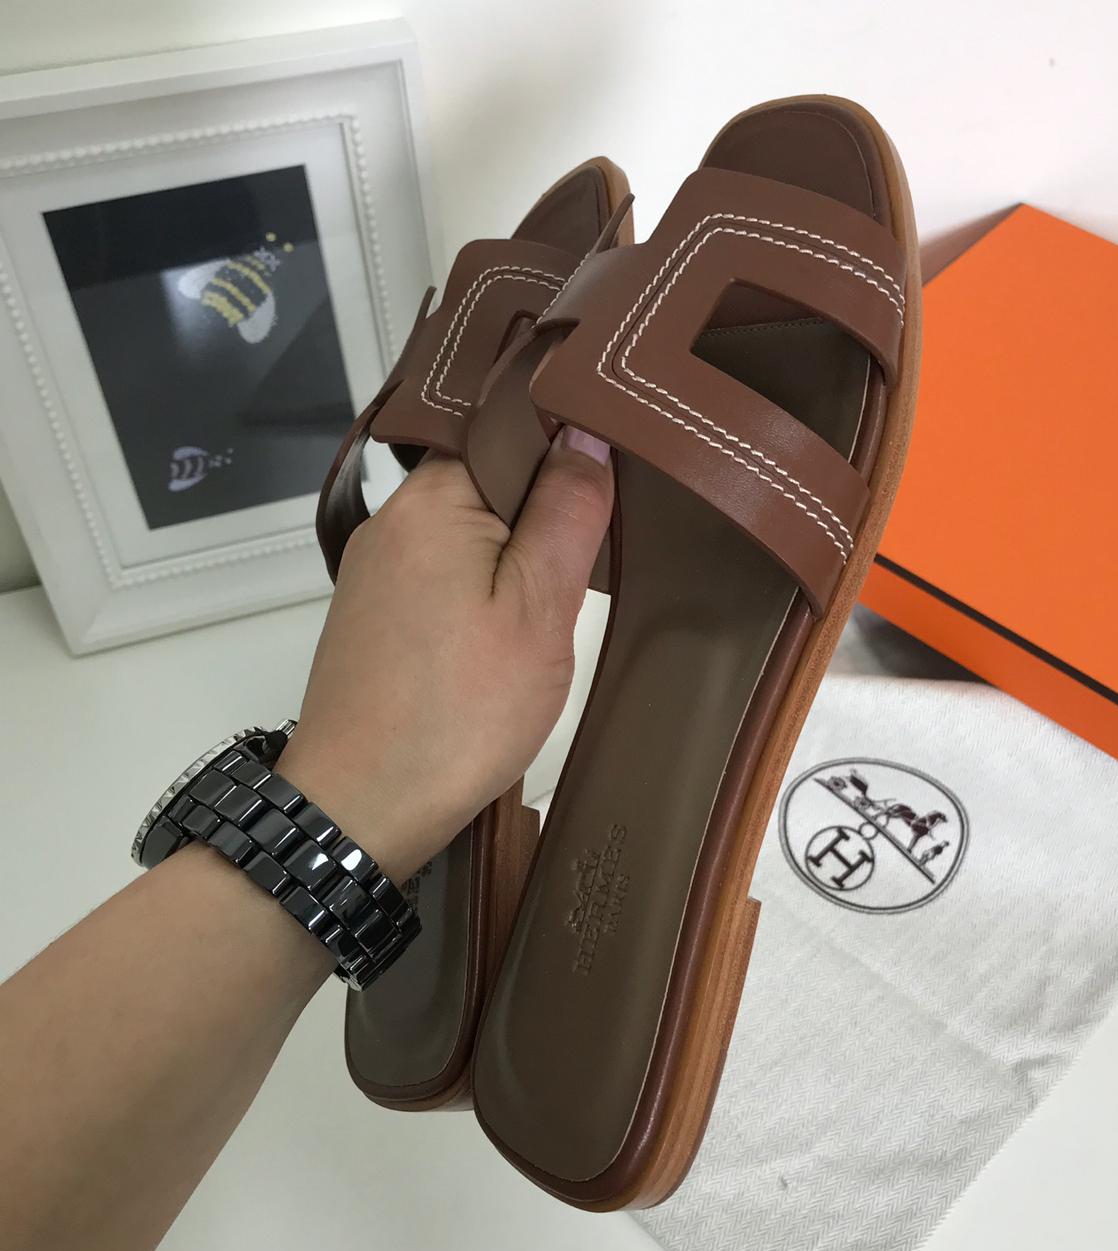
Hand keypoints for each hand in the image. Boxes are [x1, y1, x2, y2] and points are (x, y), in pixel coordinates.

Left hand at [276, 427, 611, 883]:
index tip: (615, 487)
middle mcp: (394, 518)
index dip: (569, 450)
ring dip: (517, 561)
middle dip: (546, 516)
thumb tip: (586, 434)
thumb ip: (567, 513)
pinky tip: (506, 636)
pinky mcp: (375, 614)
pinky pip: (445, 573)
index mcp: (433, 497)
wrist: (360, 809)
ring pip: (470, 533)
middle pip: (491, 483)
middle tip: (594, 564)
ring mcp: (378, 569)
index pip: (512, 431)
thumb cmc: (459, 711)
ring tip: (554, 609)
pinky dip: (484, 592)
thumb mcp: (539, 610)